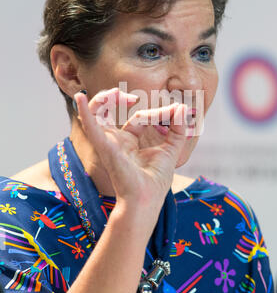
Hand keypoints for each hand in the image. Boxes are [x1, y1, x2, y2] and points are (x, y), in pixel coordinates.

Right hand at [74, 88, 187, 215]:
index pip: (137, 118)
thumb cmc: (155, 181)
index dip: (156, 113)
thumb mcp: (171, 150)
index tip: (174, 110)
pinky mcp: (104, 147)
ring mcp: (107, 143)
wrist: (146, 199)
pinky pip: (90, 126)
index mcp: (128, 142)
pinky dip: (84, 112)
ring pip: (96, 114)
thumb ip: (177, 129)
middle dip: (115, 99)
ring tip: (115, 93)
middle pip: (108, 112)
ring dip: (103, 100)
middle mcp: (115, 141)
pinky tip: (80, 98)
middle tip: (131, 97)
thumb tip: (181, 108)